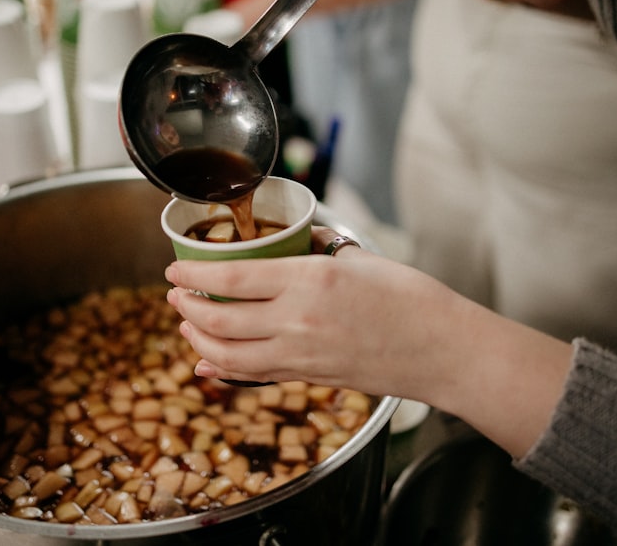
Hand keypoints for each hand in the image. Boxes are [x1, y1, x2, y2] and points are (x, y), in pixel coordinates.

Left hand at [164, 226, 459, 399]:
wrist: (442, 350)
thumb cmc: (411, 299)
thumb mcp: (360, 258)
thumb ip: (319, 248)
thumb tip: (297, 239)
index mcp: (308, 280)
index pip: (230, 277)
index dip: (192, 274)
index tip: (174, 268)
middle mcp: (296, 321)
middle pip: (217, 319)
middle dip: (185, 307)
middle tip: (175, 294)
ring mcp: (300, 355)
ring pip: (226, 355)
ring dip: (197, 340)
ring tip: (187, 325)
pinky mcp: (308, 378)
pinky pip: (252, 376)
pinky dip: (222, 370)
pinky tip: (208, 363)